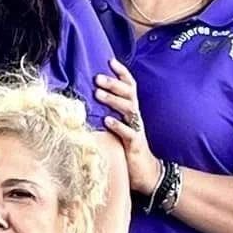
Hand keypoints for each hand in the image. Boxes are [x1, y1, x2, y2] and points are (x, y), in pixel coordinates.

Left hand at [96, 59, 162, 194]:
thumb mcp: (117, 126)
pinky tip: (106, 121)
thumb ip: (108, 113)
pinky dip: (118, 126)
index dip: (122, 73)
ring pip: (129, 109)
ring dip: (113, 100)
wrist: (146, 172)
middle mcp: (135, 117)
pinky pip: (128, 133)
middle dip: (113, 84)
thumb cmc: (127, 148)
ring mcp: (137, 130)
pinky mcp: (135, 145)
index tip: (110, 60)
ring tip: (98, 94)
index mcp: (131, 111)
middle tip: (97, 77)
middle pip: (128, 94)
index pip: (130, 86)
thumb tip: (87, 99)